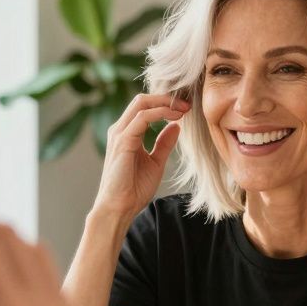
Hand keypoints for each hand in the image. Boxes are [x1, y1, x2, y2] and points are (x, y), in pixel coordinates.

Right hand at [92, 93, 187, 223]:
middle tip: (187, 104)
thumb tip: (176, 126)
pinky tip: (175, 117)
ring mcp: (120, 134)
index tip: (185, 108)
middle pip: (142, 100)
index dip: (165, 103)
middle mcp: (120, 130)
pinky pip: (142, 118)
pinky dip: (160, 113)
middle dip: (166, 98)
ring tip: (184, 108)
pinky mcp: (123, 141)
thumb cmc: (133, 189)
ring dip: (165, 103)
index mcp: (127, 133)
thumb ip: (163, 144)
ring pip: (141, 104)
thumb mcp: (155, 162)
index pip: (144, 108)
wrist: (119, 207)